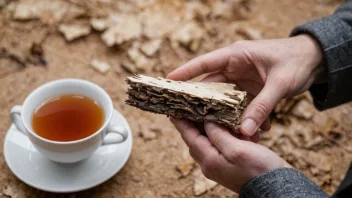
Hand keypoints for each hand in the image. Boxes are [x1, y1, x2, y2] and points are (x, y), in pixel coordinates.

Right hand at [167, 35, 323, 135]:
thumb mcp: (279, 84)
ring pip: (224, 99)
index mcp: (236, 55)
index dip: (185, 72)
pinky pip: (240, 105)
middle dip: (203, 103)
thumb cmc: (296, 61)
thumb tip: (244, 131)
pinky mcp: (250, 88)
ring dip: (226, 116)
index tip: (168, 81)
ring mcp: (241, 78)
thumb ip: (261, 107)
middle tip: (188, 117)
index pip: (204, 63)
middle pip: (210, 85)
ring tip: (227, 132)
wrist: (315, 60)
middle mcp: (234, 66)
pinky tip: (254, 130)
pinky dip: (244, 117)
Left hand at [170, 118, 290, 192]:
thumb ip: (218, 135)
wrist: (276, 188)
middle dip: (194, 123)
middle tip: (193, 107)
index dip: (181, 123)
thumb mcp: (237, 149)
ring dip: (211, 128)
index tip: (173, 111)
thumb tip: (206, 122)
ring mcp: (218, 166)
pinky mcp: (228, 165)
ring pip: (208, 142)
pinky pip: (219, 146)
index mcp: (209, 160)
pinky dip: (223, 135)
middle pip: (196, 139)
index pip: (190, 137)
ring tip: (214, 114)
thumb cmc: (259, 169)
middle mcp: (210, 164)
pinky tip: (231, 128)